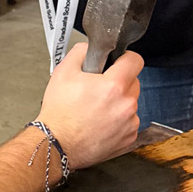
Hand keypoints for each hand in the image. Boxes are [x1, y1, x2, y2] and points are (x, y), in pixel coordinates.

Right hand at [37, 43, 142, 169]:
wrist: (56, 144)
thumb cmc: (59, 113)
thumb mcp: (63, 72)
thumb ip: (81, 52)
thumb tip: (91, 48)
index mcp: (114, 86)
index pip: (135, 60)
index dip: (124, 58)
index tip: (117, 63)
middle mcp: (126, 105)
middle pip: (133, 82)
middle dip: (119, 81)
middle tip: (99, 88)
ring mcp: (129, 124)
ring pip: (131, 103)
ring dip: (119, 102)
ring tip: (97, 109)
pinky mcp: (128, 138)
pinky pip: (129, 122)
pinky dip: (119, 120)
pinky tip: (100, 122)